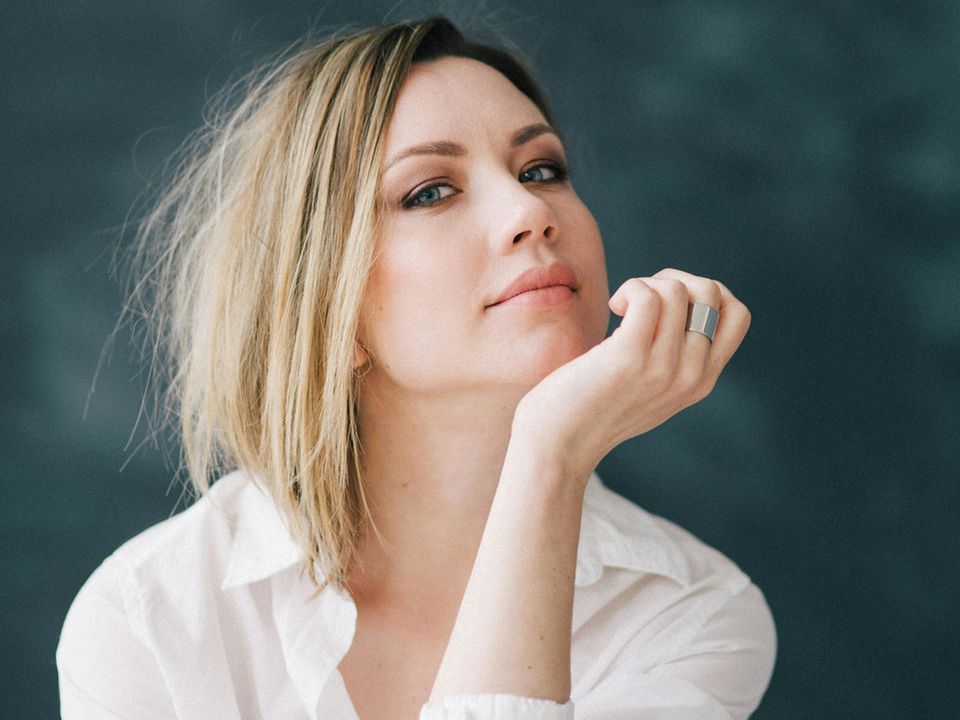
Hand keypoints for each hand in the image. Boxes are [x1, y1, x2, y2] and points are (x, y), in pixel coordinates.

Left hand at [513, 268, 750, 479]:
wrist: (559, 443)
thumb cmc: (595, 406)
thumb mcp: (652, 386)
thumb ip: (677, 357)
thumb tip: (684, 295)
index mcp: (702, 380)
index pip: (737, 315)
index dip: (706, 292)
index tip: (669, 302)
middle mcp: (690, 376)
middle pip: (711, 294)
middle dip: (674, 280)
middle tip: (640, 300)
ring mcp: (663, 368)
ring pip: (677, 291)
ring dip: (644, 285)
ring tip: (622, 306)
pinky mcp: (629, 358)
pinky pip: (647, 297)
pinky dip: (630, 289)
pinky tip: (614, 308)